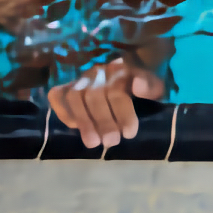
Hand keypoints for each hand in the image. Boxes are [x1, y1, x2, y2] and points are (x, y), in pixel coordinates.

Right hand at [47, 59, 163, 148]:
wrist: (129, 76)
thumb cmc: (143, 86)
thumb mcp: (155, 86)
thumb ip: (150, 86)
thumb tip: (138, 86)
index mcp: (121, 69)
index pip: (118, 91)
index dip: (123, 114)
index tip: (129, 134)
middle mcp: (98, 72)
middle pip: (95, 96)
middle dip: (103, 122)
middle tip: (111, 142)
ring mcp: (81, 78)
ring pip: (75, 97)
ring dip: (84, 121)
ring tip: (93, 143)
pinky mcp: (67, 86)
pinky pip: (58, 96)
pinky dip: (64, 112)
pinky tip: (75, 127)